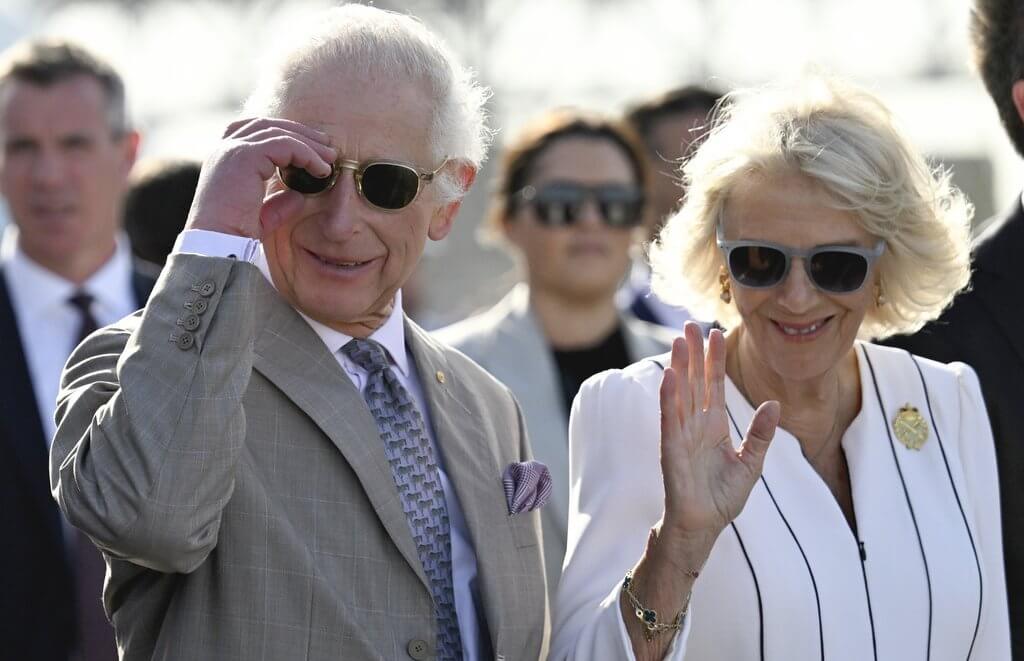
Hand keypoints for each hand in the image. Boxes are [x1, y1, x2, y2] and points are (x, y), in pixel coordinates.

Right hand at [184, 118, 337, 238]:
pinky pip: (285, 145)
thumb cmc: (234, 235)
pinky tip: (321, 169)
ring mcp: (233, 149)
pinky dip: (306, 153)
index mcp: (224, 158)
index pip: (255, 131)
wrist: (218, 243)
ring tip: (330, 158)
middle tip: (326, 145)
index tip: (311, 146)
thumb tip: (299, 196)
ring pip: (279, 133)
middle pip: (268, 125)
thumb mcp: (260, 216)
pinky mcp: (245, 155)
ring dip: (309, 143)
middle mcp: (224, 148)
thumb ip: (277, 204)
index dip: (285, 134)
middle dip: (300, 132)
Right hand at [659, 322, 780, 539]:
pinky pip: (670, 419)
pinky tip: (670, 376)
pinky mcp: (672, 449)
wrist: (705, 525)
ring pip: (680, 393)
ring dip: (678, 367)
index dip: (714, 360)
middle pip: (693, 381)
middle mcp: (695, 425)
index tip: (716, 333)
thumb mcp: (752, 463)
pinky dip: (669, 397)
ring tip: (678, 341)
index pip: (713, 386)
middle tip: (690, 325)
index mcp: (714, 426)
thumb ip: (761, 434)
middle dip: (692, 353)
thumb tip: (775, 404)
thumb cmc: (723, 498)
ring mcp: (682, 435)